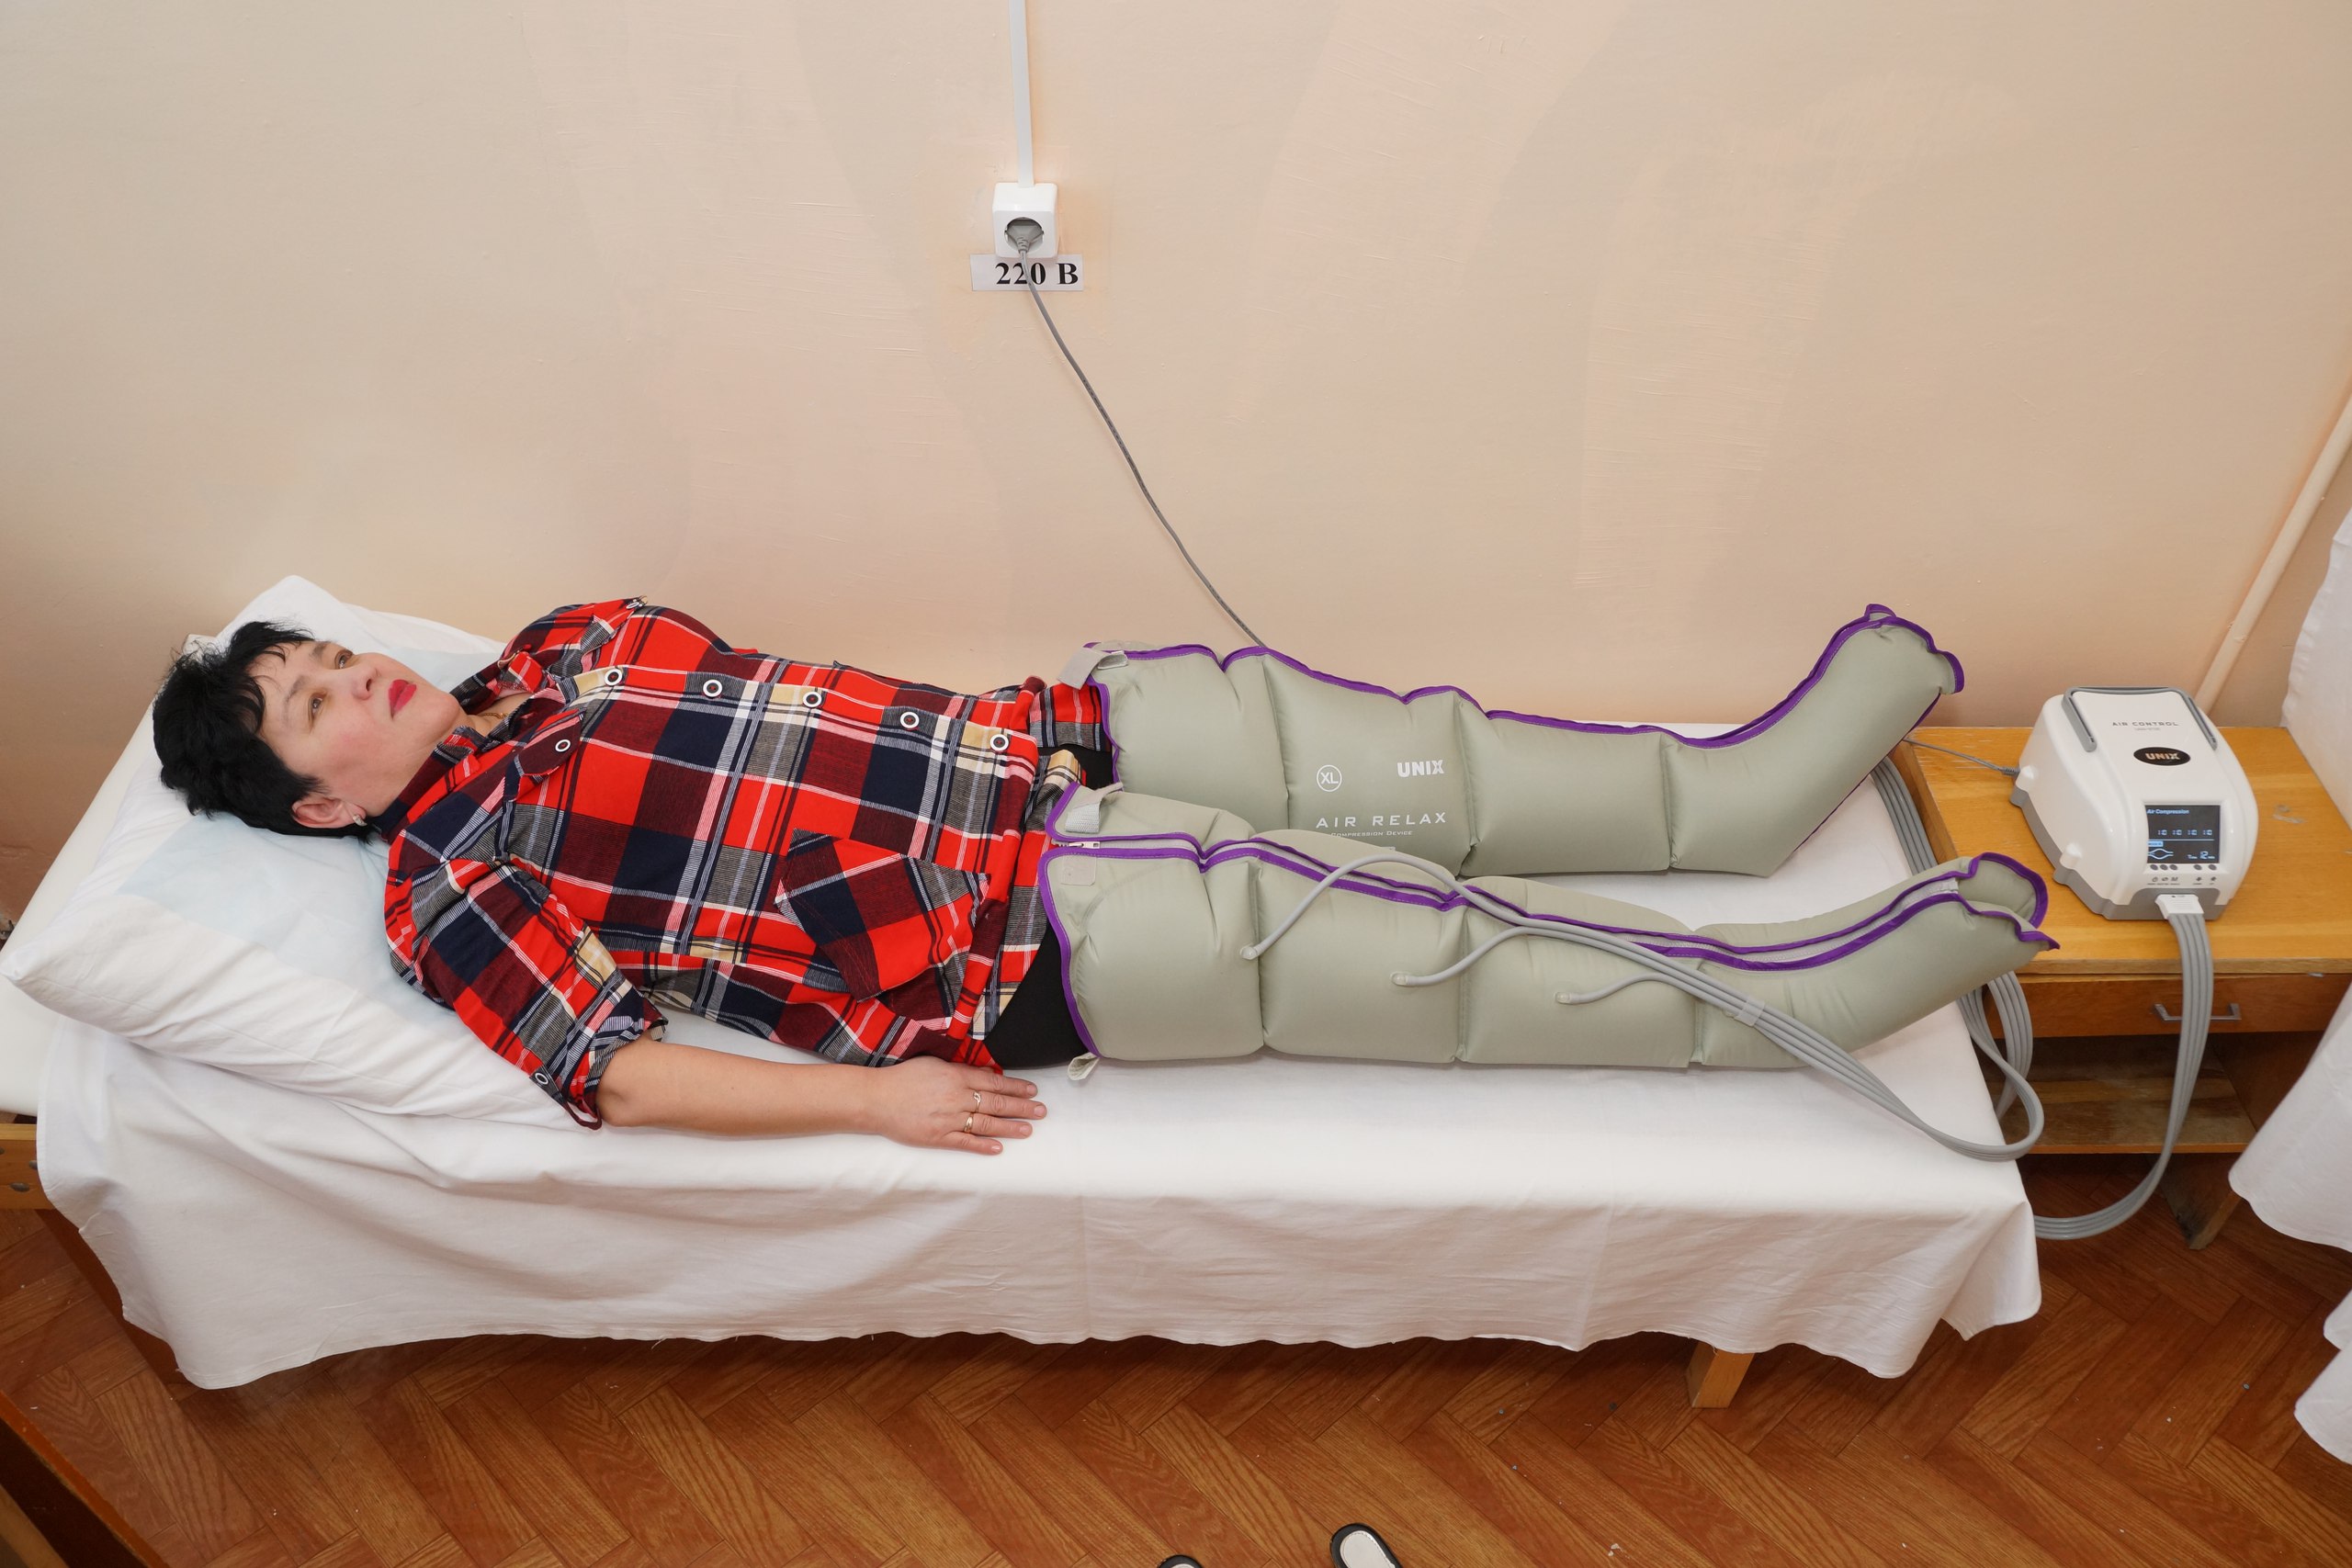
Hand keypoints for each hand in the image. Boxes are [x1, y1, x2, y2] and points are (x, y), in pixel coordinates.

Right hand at [867, 1056, 1045, 1154]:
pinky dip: (983, 1146)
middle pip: (996, 1103)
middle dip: (1021, 1107)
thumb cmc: (903, 1078)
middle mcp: (956, 1098)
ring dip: (1009, 1127)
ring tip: (1028, 1129)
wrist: (876, 1099)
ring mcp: (948, 1119)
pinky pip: (965, 1143)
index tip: (1032, 1090)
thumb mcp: (934, 1064)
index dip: (1016, 1086)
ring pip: (986, 1124)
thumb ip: (961, 1070)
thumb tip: (986, 1074)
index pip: (994, 1082)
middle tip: (1041, 1111)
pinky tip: (998, 1148)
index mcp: (956, 1077)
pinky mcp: (938, 1137)